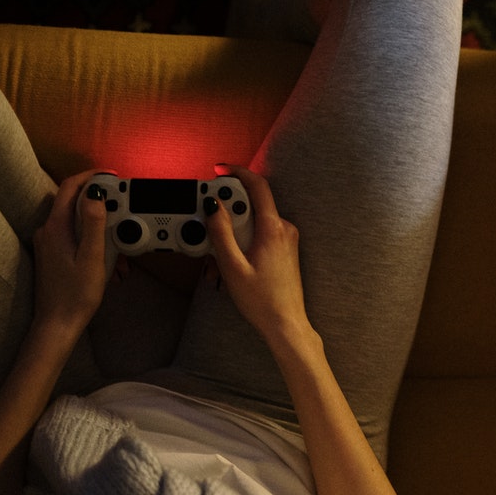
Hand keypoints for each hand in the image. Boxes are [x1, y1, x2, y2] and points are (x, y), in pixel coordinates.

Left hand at [31, 169, 110, 336]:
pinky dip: (95, 243)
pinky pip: (76, 237)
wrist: (58, 322)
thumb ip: (94, 225)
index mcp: (56, 228)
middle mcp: (49, 231)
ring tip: (120, 254)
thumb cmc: (76, 295)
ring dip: (102, 231)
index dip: (91, 176)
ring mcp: (49, 242)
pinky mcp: (54, 253)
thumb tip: (96, 195)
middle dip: (103, 209)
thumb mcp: (92, 259)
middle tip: (125, 218)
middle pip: (76, 204)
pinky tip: (109, 263)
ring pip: (79, 223)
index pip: (70, 187)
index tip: (111, 176)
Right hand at [205, 165, 310, 346]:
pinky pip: (259, 235)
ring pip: (252, 222)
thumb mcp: (232, 266)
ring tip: (219, 262)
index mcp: (273, 229)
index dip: (237, 172)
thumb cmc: (262, 301)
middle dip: (226, 216)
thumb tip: (213, 206)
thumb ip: (221, 232)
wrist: (286, 324)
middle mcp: (284, 230)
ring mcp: (286, 239)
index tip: (219, 170)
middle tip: (209, 234)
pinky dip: (242, 243)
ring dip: (231, 235)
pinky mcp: (284, 248)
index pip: (257, 186)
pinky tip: (232, 265)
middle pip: (250, 205)